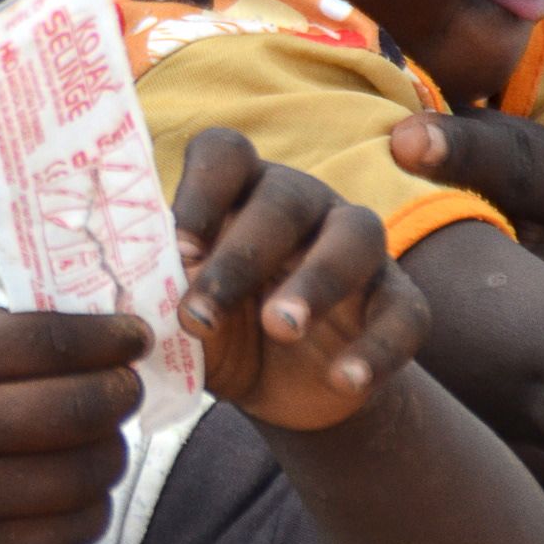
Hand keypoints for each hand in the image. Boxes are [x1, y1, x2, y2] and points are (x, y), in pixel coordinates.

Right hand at [0, 308, 145, 543]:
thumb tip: (87, 336)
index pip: (46, 344)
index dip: (106, 338)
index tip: (137, 335)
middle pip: (75, 411)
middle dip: (120, 394)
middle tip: (126, 386)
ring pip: (81, 477)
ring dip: (112, 452)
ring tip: (103, 437)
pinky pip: (63, 536)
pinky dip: (92, 509)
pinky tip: (83, 488)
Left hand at [169, 129, 428, 432]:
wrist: (280, 389)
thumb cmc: (218, 328)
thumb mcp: (185, 315)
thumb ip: (166, 293)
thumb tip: (140, 287)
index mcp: (239, 190)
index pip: (224, 154)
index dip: (200, 192)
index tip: (176, 250)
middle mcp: (301, 202)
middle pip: (282, 200)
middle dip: (239, 257)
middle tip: (200, 314)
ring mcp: (358, 246)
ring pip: (355, 237)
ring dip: (316, 282)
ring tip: (279, 329)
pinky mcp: (399, 299)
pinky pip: (404, 312)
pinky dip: (377, 348)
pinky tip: (344, 380)